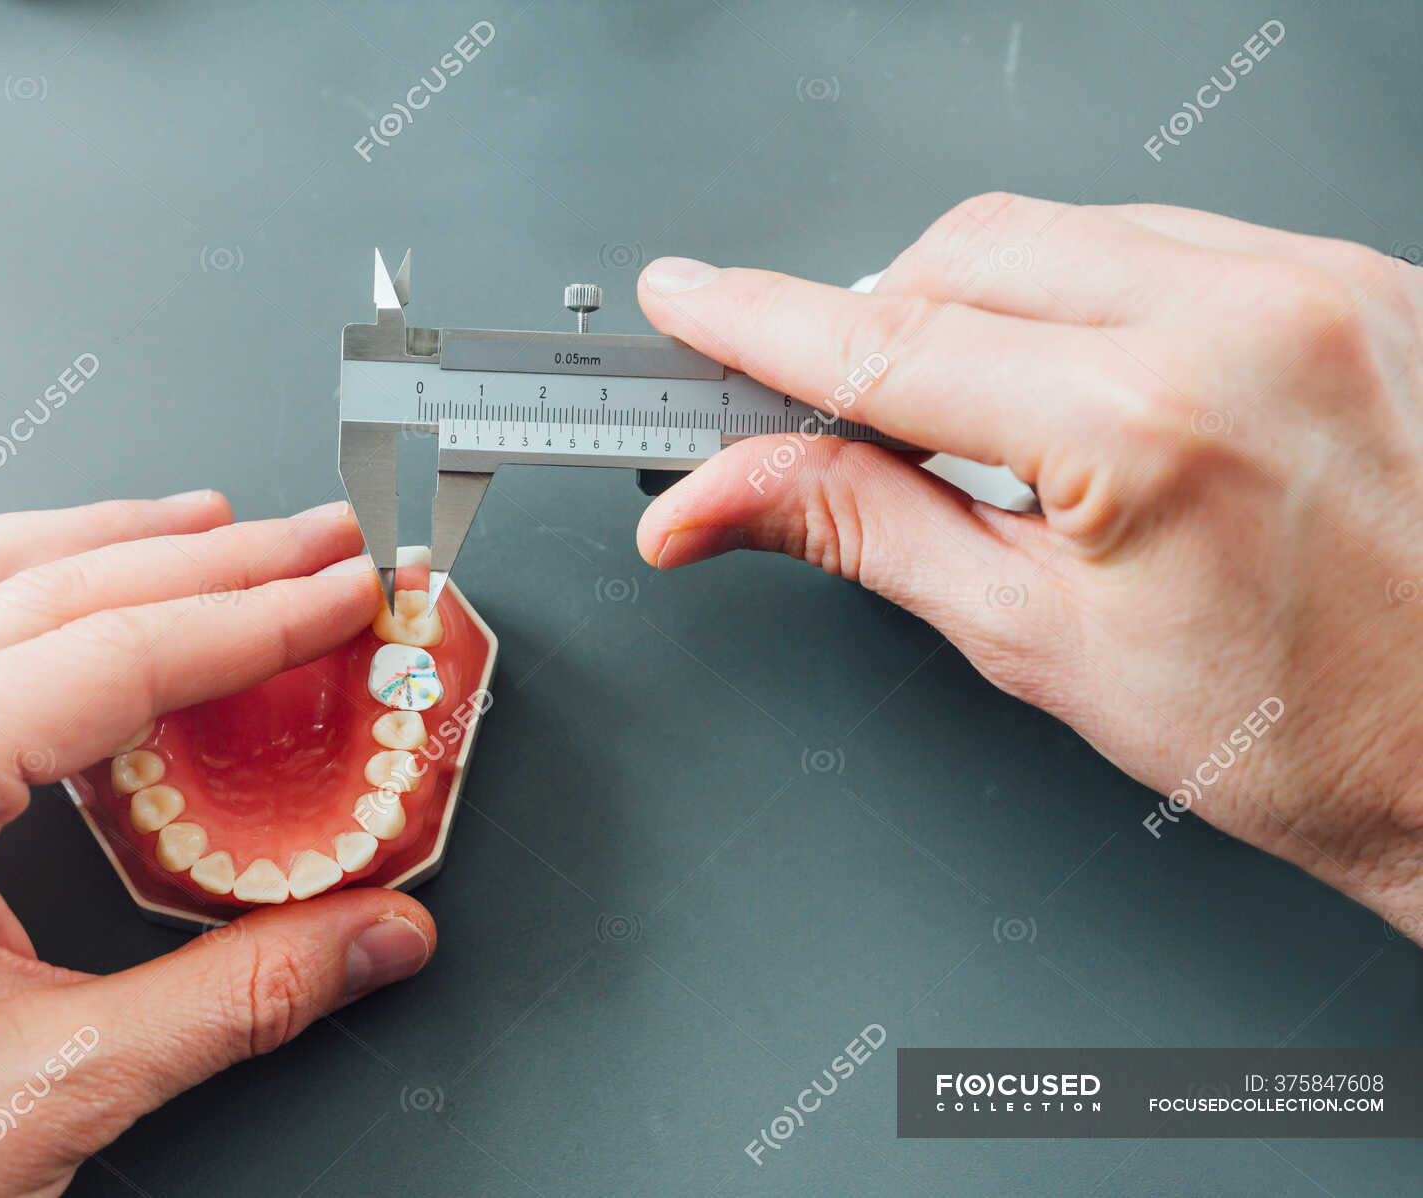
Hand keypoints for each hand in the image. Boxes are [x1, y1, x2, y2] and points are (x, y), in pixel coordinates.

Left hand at [0, 494, 434, 1195]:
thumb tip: (371, 935)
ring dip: (88, 544)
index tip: (337, 593)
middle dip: (199, 560)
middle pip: (37, 595)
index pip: (105, 658)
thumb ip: (240, 996)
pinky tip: (52, 591)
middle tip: (309, 541)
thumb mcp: (55, 1087)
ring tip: (201, 529)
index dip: (249, 618)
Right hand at [634, 194, 1422, 934]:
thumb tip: (721, 496)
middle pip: (966, 254)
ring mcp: (1314, 282)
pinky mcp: (1355, 276)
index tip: (687, 305)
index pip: (889, 345)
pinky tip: (1085, 382)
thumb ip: (861, 531)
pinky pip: (1170, 236)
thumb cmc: (1302, 738)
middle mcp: (1244, 319)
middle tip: (822, 409)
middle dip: (874, 321)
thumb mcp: (1038, 643)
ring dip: (982, 303)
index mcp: (1150, 424)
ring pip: (1064, 229)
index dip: (760, 324)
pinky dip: (1091, 294)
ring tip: (983, 424)